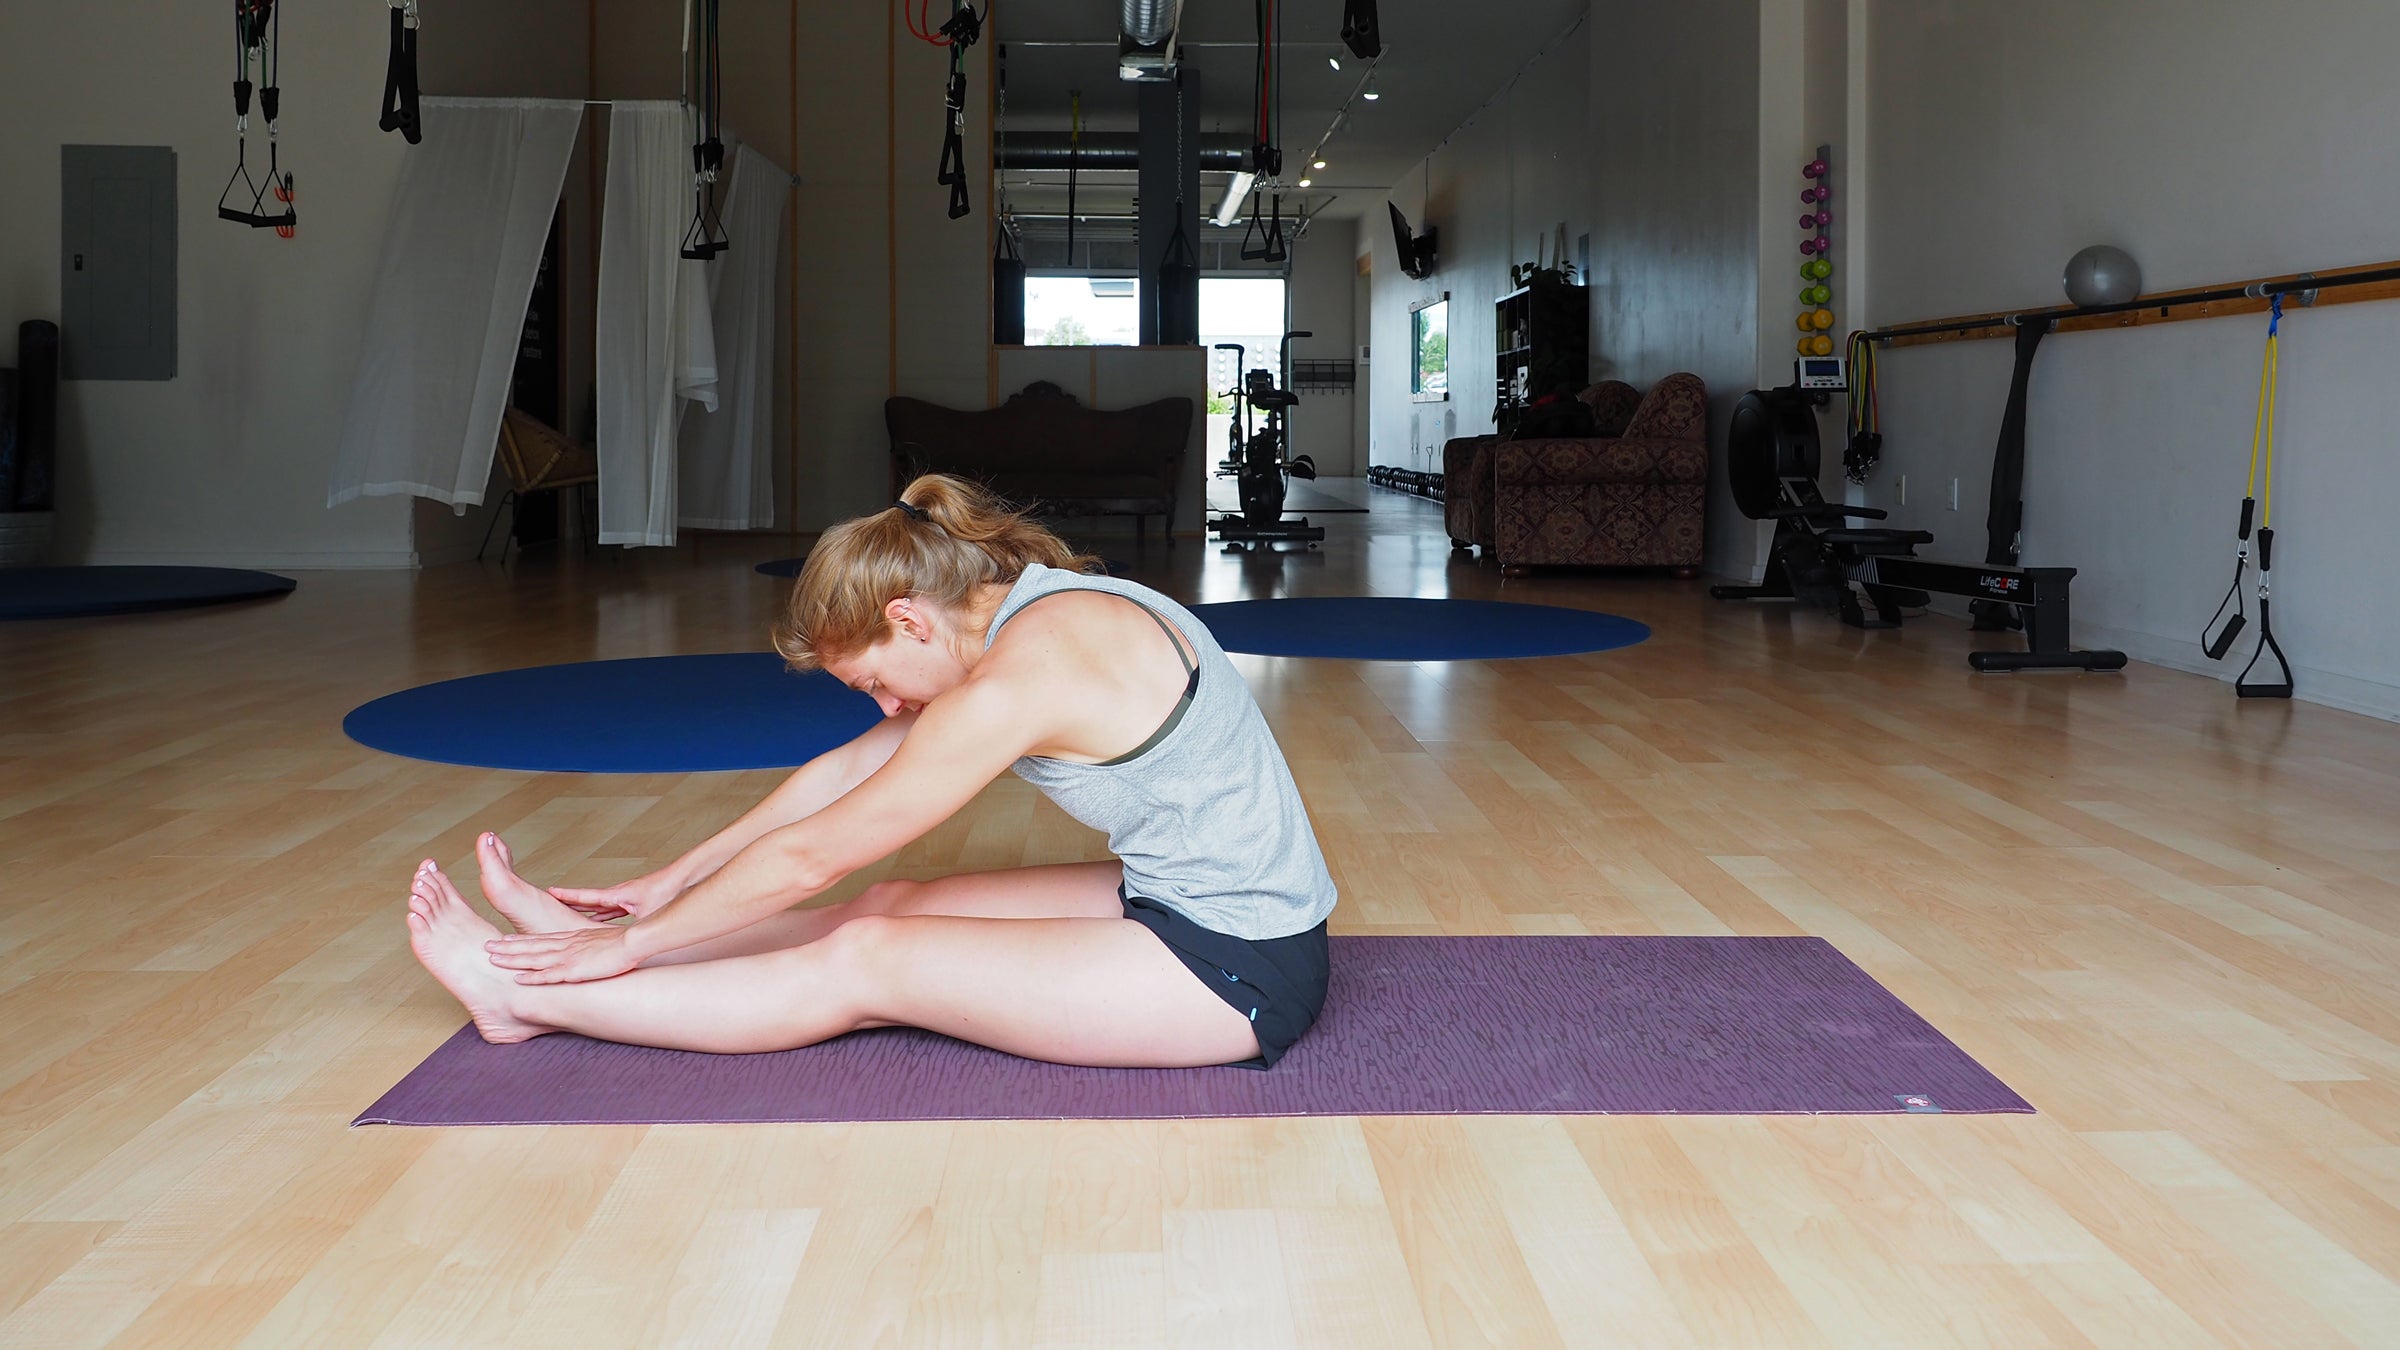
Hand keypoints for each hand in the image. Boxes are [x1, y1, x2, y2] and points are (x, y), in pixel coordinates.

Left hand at [485, 925, 640, 983]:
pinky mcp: (575, 970)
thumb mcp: (599, 941)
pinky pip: (549, 976)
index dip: (520, 940)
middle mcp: (565, 946)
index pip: (540, 939)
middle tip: (487, 946)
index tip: (503, 939)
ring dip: (512, 959)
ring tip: (492, 959)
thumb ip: (586, 946)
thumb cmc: (621, 944)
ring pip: (534, 958)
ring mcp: (568, 957)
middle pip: (531, 946)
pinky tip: (518, 980)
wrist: (632, 942)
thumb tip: (582, 952)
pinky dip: (532, 978)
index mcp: (571, 939)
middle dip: (507, 947)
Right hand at [548, 871, 678, 921]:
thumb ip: (634, 930)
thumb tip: (626, 945)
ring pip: (601, 904)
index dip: (568, 896)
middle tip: (552, 902)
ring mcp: (627, 897)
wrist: (683, 878)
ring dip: (587, 909)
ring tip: (570, 914)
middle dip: (571, 902)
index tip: (550, 892)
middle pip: (590, 899)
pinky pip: (614, 909)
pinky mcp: (636, 901)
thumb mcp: (647, 914)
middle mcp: (619, 894)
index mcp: (617, 895)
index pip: (586, 896)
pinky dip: (604, 914)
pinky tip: (600, 919)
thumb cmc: (667, 892)